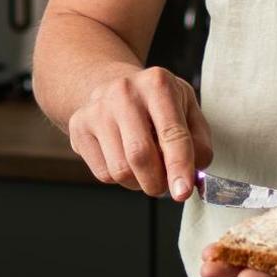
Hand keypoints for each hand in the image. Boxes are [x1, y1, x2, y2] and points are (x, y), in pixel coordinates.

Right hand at [65, 65, 208, 197]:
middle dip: (157, 182)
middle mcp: (124, 92)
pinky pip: (103, 173)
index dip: (179, 167)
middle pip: (140, 155)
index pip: (172, 133)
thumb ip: (198, 141)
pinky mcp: (78, 126)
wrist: (112, 84)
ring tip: (145, 168)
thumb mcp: (187, 108)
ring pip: (120, 170)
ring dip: (138, 183)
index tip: (182, 191)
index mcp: (157, 84)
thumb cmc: (155, 101)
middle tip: (165, 186)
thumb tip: (194, 174)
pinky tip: (124, 159)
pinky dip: (119, 178)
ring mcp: (97, 109)